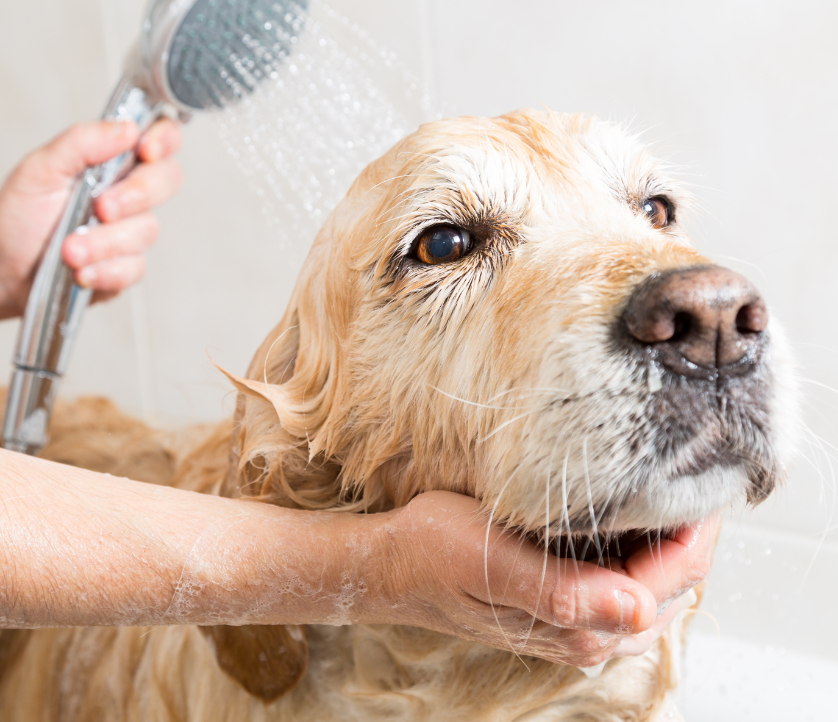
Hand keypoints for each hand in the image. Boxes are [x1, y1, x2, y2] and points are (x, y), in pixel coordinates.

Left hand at [0, 118, 182, 312]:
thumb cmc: (15, 216)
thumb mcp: (39, 168)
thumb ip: (82, 142)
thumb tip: (127, 129)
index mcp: (110, 161)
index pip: (159, 138)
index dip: (164, 139)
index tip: (144, 150)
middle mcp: (126, 193)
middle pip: (167, 180)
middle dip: (135, 195)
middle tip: (101, 207)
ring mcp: (127, 232)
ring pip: (146, 230)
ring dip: (104, 243)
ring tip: (68, 250)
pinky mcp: (122, 269)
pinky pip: (134, 268)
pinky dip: (104, 271)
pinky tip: (79, 271)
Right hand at [366, 492, 716, 666]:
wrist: (390, 564)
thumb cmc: (432, 553)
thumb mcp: (492, 561)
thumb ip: (566, 593)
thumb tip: (639, 609)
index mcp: (582, 626)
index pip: (676, 574)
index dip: (698, 523)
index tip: (707, 469)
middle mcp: (590, 633)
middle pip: (675, 580)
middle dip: (689, 527)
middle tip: (692, 463)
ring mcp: (580, 621)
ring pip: (655, 579)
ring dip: (666, 535)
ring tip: (666, 479)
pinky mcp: (566, 604)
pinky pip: (626, 575)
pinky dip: (638, 542)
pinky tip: (625, 507)